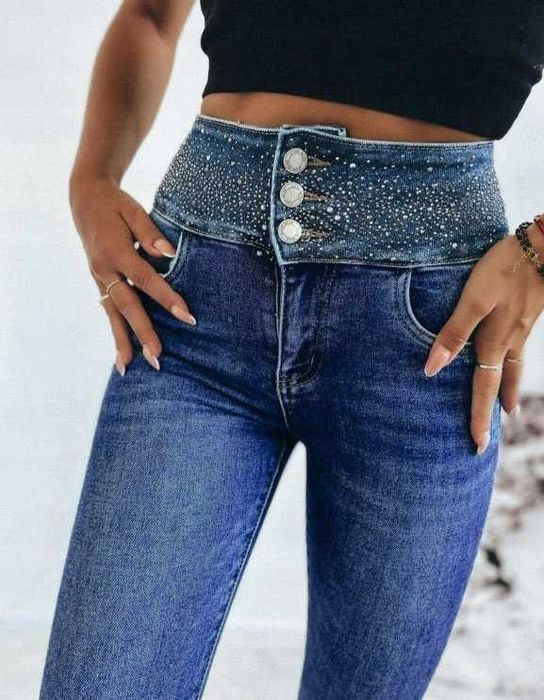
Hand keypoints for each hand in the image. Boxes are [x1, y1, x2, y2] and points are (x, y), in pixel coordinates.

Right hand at [70, 177, 195, 374]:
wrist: (85, 199)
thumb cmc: (116, 204)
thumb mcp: (133, 210)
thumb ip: (150, 233)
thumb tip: (170, 254)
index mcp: (115, 251)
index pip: (146, 279)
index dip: (167, 298)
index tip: (187, 316)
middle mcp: (104, 269)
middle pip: (127, 306)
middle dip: (142, 332)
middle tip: (157, 357)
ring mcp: (99, 277)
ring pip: (112, 314)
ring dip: (122, 342)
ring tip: (130, 368)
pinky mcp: (99, 282)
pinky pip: (109, 311)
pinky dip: (115, 332)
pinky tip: (122, 354)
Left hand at [422, 224, 543, 454]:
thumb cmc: (504, 268)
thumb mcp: (473, 299)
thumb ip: (453, 332)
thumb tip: (432, 369)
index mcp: (494, 341)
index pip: (483, 388)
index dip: (478, 417)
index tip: (475, 445)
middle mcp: (510, 340)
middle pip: (501, 383)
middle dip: (492, 411)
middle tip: (488, 436)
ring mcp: (523, 327)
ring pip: (514, 367)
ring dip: (508, 390)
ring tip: (508, 409)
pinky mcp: (528, 313)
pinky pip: (520, 350)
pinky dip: (516, 366)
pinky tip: (513, 358)